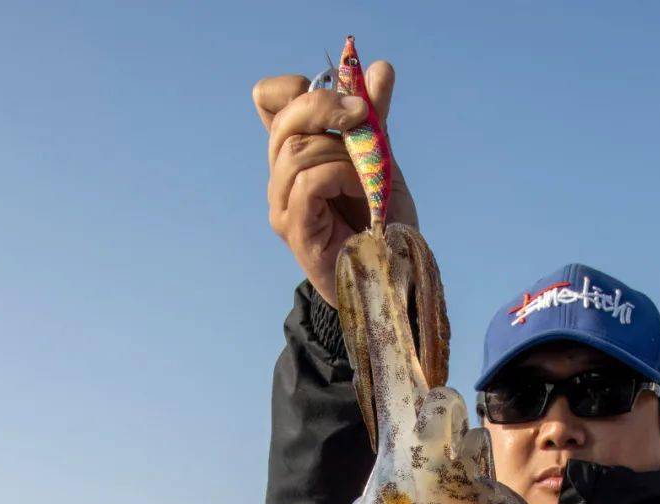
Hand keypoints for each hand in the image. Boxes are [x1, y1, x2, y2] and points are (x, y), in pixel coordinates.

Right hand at [252, 62, 418, 306]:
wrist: (391, 279)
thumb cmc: (382, 226)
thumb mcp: (381, 161)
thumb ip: (374, 119)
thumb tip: (379, 68)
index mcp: (295, 155)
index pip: (268, 100)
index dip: (296, 87)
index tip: (338, 98)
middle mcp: (281, 177)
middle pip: (283, 118)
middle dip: (327, 107)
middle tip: (363, 115)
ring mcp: (282, 204)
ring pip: (295, 150)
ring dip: (340, 153)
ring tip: (366, 178)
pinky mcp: (293, 228)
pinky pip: (309, 180)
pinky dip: (341, 177)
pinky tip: (361, 195)